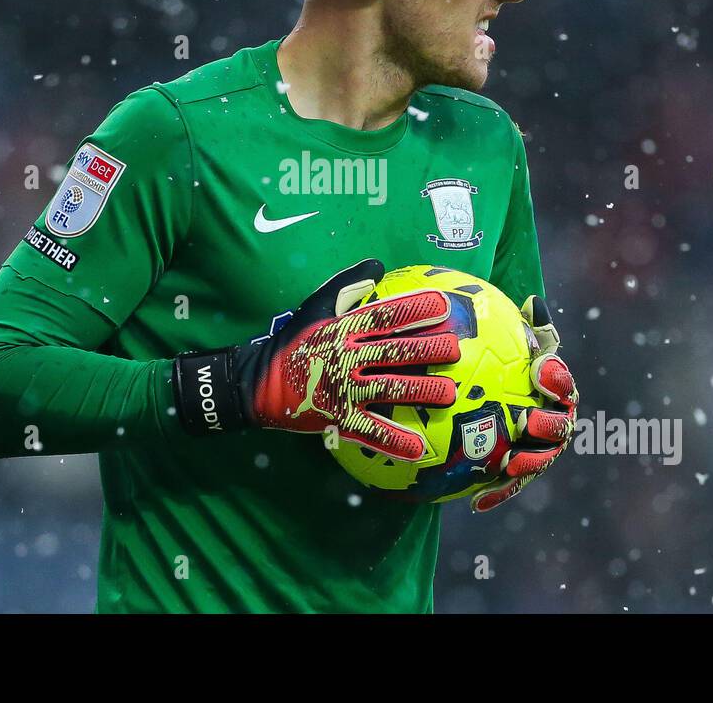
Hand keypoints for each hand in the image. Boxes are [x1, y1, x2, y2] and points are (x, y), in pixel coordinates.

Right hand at [173, 259, 461, 459]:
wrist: (257, 384)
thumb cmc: (293, 343)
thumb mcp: (314, 309)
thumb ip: (346, 287)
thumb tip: (377, 265)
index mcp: (341, 330)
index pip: (383, 316)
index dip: (413, 309)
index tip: (442, 305)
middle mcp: (344, 358)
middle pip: (392, 352)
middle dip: (426, 350)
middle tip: (455, 349)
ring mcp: (341, 390)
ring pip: (387, 389)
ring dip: (419, 392)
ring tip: (448, 394)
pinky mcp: (337, 418)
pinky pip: (369, 431)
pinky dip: (393, 441)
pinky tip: (418, 448)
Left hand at [470, 294, 577, 512]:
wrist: (486, 386)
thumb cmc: (500, 357)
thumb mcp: (506, 338)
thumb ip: (522, 326)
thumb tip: (534, 302)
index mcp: (554, 389)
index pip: (562, 383)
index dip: (556, 378)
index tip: (539, 370)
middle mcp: (552, 420)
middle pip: (559, 426)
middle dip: (549, 427)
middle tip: (529, 422)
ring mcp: (536, 448)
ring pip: (540, 459)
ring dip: (528, 464)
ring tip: (510, 465)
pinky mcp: (516, 469)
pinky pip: (510, 485)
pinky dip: (498, 493)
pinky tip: (477, 502)